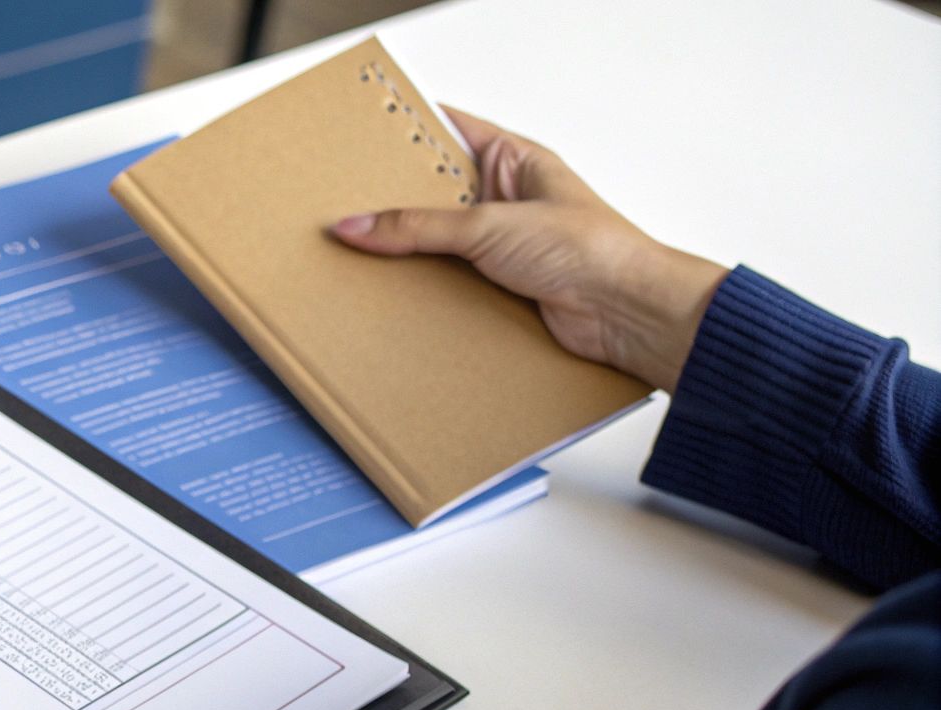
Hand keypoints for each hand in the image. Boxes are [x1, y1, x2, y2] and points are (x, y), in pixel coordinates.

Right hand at [329, 108, 727, 392]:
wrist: (626, 312)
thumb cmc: (590, 249)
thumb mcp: (490, 225)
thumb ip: (418, 226)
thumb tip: (359, 225)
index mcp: (514, 161)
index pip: (450, 131)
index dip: (408, 133)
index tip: (363, 140)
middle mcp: (507, 199)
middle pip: (437, 192)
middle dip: (397, 200)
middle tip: (350, 201)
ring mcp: (502, 245)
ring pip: (440, 241)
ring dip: (411, 251)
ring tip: (364, 250)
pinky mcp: (499, 287)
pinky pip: (450, 282)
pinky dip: (427, 288)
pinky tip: (397, 291)